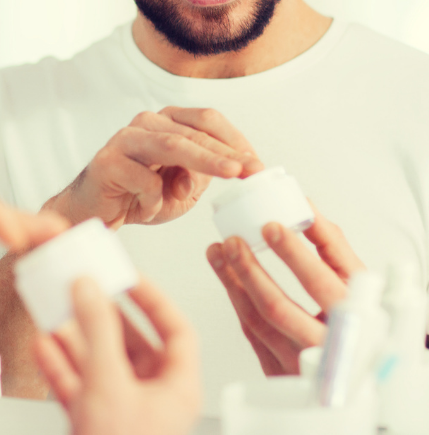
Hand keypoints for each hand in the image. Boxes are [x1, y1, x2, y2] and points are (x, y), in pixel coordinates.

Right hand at [33, 276, 200, 434]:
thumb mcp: (108, 383)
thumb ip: (97, 330)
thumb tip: (89, 288)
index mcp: (176, 388)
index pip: (176, 329)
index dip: (153, 298)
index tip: (127, 278)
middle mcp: (153, 399)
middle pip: (131, 343)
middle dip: (101, 316)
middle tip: (83, 291)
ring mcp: (123, 414)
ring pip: (101, 363)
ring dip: (76, 338)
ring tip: (56, 312)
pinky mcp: (96, 426)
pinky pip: (80, 386)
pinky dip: (61, 366)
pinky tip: (45, 347)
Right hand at [44, 107, 262, 227]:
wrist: (94, 214)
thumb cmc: (139, 197)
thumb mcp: (182, 189)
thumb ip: (202, 175)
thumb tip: (228, 169)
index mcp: (166, 122)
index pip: (207, 120)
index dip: (236, 140)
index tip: (258, 165)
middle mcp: (145, 123)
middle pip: (194, 131)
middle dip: (228, 152)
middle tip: (254, 170)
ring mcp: (124, 139)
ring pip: (173, 144)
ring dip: (206, 160)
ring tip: (232, 173)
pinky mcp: (107, 161)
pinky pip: (145, 179)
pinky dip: (156, 199)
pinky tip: (149, 209)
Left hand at [206, 208, 364, 374]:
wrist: (352, 367)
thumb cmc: (355, 316)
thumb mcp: (356, 283)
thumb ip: (333, 247)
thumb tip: (305, 206)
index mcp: (351, 317)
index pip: (321, 282)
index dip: (295, 254)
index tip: (271, 226)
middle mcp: (325, 345)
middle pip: (280, 308)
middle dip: (252, 271)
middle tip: (234, 240)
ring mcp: (300, 361)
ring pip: (257, 321)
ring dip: (234, 281)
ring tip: (220, 250)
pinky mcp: (280, 370)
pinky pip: (252, 332)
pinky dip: (235, 298)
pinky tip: (225, 272)